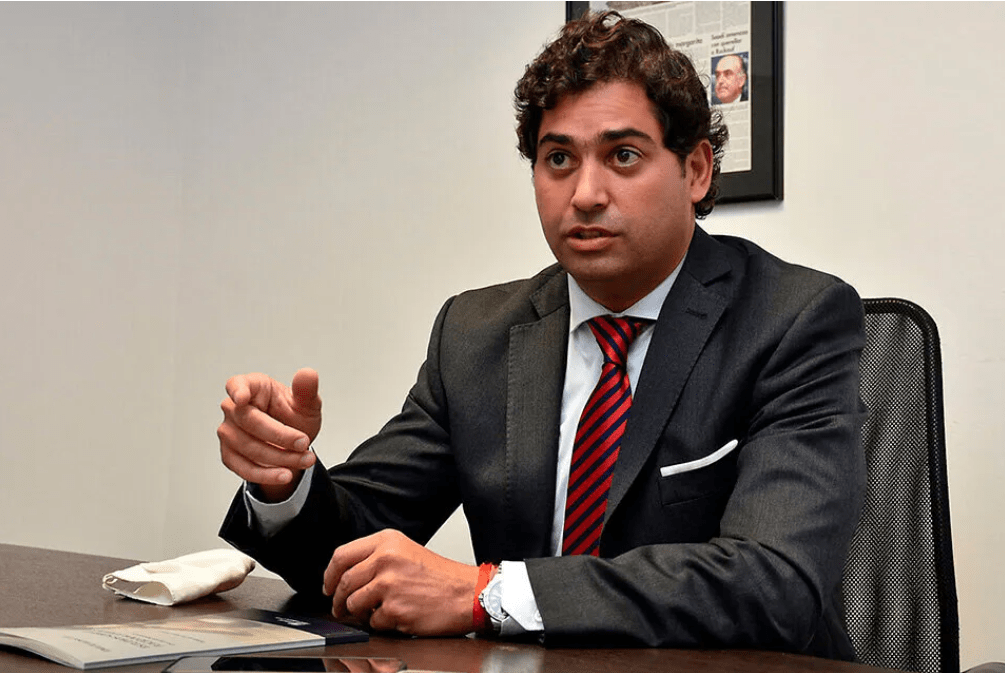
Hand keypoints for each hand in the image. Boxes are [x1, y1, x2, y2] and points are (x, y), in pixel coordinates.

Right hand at [217, 368, 322, 501]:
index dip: (238, 391)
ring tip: (306, 460)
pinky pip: (244, 468)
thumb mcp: (307, 404)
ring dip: (280, 458)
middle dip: (280, 435)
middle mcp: (234, 408)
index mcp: (252, 387)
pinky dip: (267, 474)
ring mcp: (228, 432)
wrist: (293, 444)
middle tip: (304, 443)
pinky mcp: (229, 455)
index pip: (237, 385)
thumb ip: (306, 390)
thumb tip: (308, 373)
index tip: (242, 398)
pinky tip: (286, 474)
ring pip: (249, 448)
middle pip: (249, 421)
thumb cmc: (294, 416)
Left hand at [323, 529, 479, 635]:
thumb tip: (344, 576)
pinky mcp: (394, 609)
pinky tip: (398, 616)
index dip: (329, 575)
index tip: (328, 586)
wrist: (468, 593)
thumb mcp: (406, 551)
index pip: (341, 556)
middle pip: (343, 583)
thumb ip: (375, 557)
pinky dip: (381, 624)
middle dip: (339, 600)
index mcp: (387, 542)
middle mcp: (385, 559)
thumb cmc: (440, 576)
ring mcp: (389, 585)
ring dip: (361, 613)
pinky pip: (372, 622)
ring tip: (378, 611)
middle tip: (342, 608)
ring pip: (353, 604)